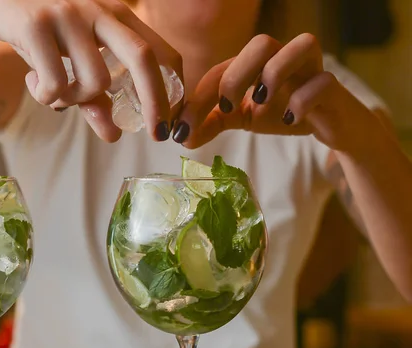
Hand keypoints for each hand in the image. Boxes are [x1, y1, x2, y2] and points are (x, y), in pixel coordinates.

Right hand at [0, 0, 181, 140]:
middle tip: (156, 135)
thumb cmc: (40, 36)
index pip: (160, 50)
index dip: (172, 87)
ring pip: (94, 81)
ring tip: (54, 92)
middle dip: (155, 102)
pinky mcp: (36, 24)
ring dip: (76, 100)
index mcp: (115, 15)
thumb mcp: (72, 66)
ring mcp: (68, 14)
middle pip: (142, 57)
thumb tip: (114, 135)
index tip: (171, 121)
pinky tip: (33, 83)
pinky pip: (56, 83)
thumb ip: (94, 97)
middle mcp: (97, 9)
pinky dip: (46, 96)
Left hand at [173, 33, 380, 154]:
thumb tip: (181, 137)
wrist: (331, 125)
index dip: (197, 100)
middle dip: (237, 74)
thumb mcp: (242, 118)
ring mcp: (310, 70)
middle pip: (262, 43)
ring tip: (259, 103)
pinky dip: (304, 99)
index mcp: (255, 64)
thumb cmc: (284, 112)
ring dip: (276, 72)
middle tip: (226, 107)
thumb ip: (212, 124)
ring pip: (302, 45)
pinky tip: (289, 119)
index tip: (181, 131)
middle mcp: (283, 59)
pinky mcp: (332, 89)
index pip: (221, 71)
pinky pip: (323, 81)